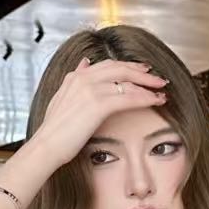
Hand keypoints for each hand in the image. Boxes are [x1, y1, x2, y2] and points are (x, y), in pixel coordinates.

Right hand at [31, 56, 167, 170]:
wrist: (46, 146)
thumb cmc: (55, 131)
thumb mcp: (62, 99)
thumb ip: (75, 80)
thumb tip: (85, 62)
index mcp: (76, 77)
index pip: (108, 65)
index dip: (127, 66)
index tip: (142, 70)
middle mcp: (83, 78)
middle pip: (120, 68)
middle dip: (142, 72)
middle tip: (158, 78)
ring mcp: (90, 89)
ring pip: (127, 81)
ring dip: (148, 85)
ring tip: (162, 91)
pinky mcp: (97, 104)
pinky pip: (128, 97)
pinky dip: (145, 98)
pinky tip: (156, 101)